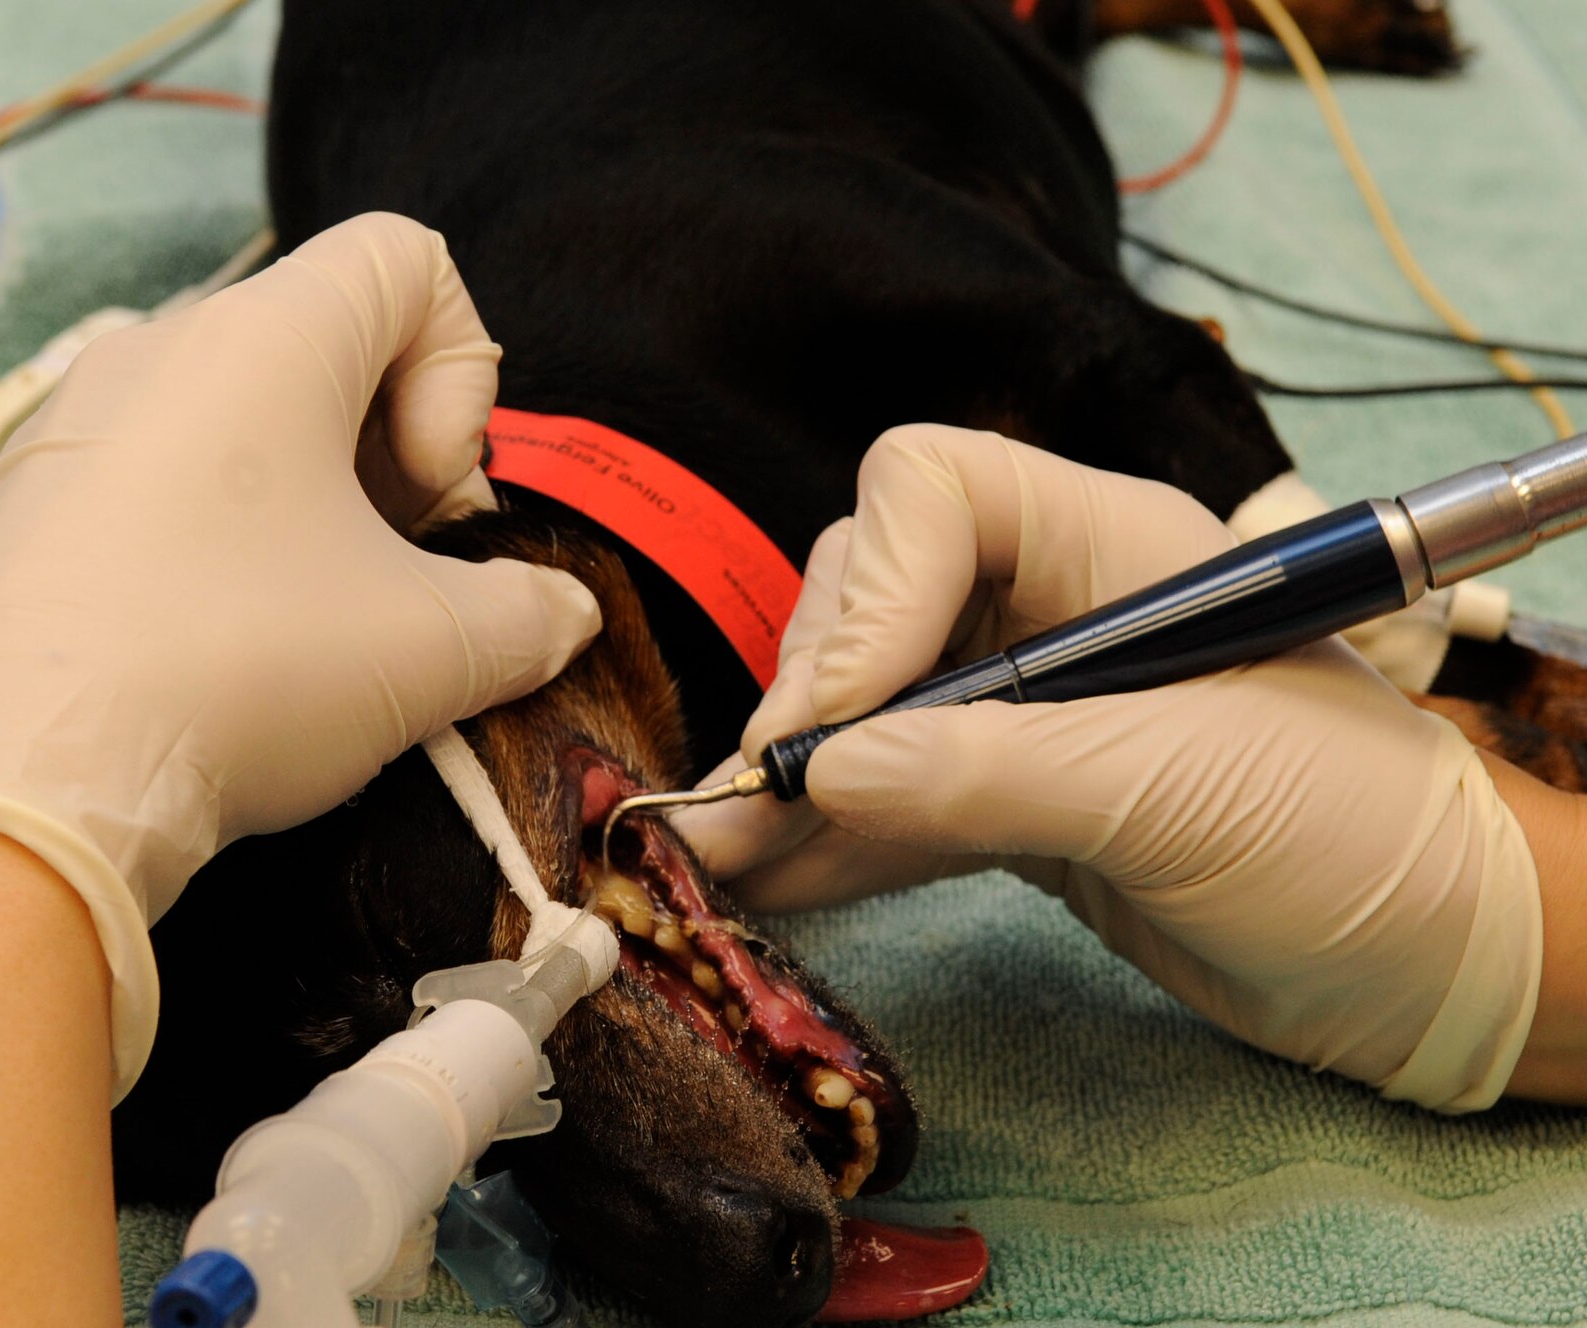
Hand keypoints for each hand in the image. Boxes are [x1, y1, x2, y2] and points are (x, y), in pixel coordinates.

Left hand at [0, 213, 602, 1092]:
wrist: (10, 786)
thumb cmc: (237, 671)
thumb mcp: (431, 652)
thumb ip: (527, 616)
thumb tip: (559, 614)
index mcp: (264, 338)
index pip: (407, 259)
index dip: (461, 370)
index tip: (429, 500)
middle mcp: (156, 349)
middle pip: (321, 343)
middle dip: (385, 453)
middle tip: (386, 575)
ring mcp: (69, 425)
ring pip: (231, 419)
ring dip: (299, 505)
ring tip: (298, 628)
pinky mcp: (15, 508)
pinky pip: (146, 482)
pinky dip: (206, 542)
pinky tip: (201, 654)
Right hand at [676, 425, 1541, 1110]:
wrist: (1432, 967)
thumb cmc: (1354, 836)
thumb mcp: (1177, 786)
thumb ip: (991, 766)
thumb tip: (822, 773)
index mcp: (1108, 547)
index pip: (933, 492)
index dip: (868, 594)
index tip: (840, 725)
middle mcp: (1052, 607)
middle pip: (870, 593)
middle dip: (809, 692)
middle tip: (761, 801)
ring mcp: (1028, 706)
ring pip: (863, 700)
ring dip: (793, 778)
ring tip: (717, 858)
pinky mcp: (1016, 799)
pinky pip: (892, 796)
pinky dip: (831, 839)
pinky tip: (771, 882)